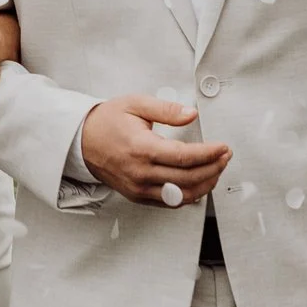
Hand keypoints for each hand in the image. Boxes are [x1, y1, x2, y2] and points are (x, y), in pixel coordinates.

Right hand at [76, 94, 231, 204]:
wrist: (81, 141)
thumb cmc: (106, 122)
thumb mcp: (135, 104)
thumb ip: (166, 110)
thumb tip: (191, 114)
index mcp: (141, 148)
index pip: (184, 157)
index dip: (209, 154)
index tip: (223, 147)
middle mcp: (140, 172)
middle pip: (188, 178)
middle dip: (213, 168)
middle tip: (225, 156)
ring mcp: (139, 187)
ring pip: (182, 194)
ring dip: (205, 184)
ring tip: (217, 169)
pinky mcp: (138, 195)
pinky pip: (170, 201)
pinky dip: (189, 195)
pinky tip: (199, 183)